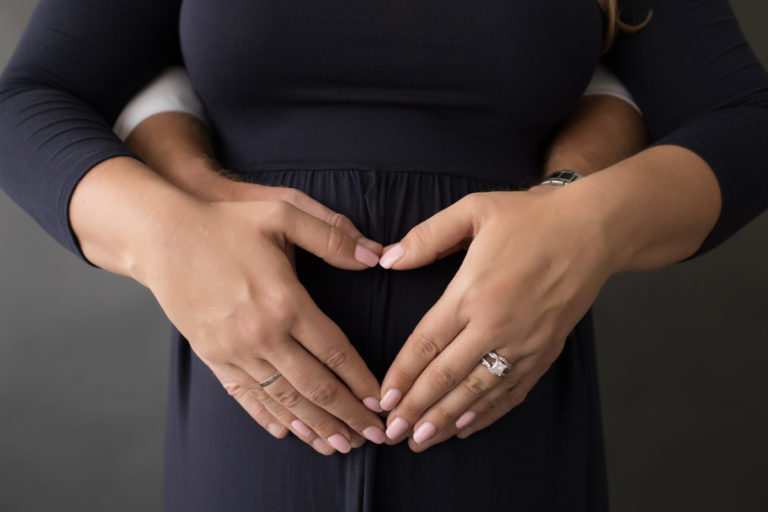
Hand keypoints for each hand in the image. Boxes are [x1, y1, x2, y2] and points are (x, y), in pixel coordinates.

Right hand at [138, 196, 387, 454]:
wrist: (161, 237)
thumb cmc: (225, 224)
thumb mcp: (283, 213)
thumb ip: (332, 236)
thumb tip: (375, 255)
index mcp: (287, 302)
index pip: (336, 352)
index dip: (362, 381)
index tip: (381, 402)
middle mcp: (263, 334)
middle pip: (315, 386)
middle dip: (348, 415)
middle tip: (374, 436)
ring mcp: (235, 350)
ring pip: (284, 399)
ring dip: (315, 425)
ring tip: (341, 445)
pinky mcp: (212, 356)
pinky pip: (246, 395)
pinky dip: (269, 417)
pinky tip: (289, 432)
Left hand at [376, 185, 615, 449]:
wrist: (595, 230)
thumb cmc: (533, 217)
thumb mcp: (474, 210)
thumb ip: (427, 237)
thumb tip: (387, 259)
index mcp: (472, 293)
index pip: (426, 343)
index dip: (402, 376)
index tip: (383, 401)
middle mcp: (496, 326)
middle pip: (447, 377)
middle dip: (416, 409)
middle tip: (392, 434)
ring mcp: (524, 343)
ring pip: (478, 392)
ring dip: (447, 420)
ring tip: (421, 441)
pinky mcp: (546, 351)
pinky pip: (512, 391)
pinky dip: (488, 414)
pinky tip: (467, 428)